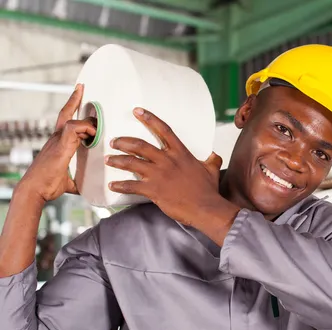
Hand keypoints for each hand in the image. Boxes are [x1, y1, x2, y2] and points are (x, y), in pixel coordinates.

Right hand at [18, 84, 95, 201]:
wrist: (34, 191)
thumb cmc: (46, 187)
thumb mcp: (69, 182)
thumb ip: (80, 180)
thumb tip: (89, 188)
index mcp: (59, 144)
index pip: (66, 121)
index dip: (72, 108)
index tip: (78, 94)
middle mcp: (57, 139)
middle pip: (66, 114)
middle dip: (74, 99)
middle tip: (82, 87)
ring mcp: (57, 141)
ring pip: (72, 120)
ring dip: (88, 122)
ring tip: (97, 129)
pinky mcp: (60, 146)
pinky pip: (73, 128)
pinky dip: (85, 129)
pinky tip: (93, 136)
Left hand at [106, 108, 235, 228]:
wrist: (205, 208)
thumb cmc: (208, 190)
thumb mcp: (212, 171)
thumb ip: (211, 161)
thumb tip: (214, 155)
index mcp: (180, 154)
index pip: (163, 130)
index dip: (149, 119)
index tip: (138, 111)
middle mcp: (167, 161)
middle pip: (140, 145)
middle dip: (124, 142)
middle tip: (115, 141)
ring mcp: (159, 175)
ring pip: (131, 162)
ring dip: (117, 160)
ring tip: (109, 159)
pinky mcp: (153, 190)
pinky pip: (131, 186)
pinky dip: (120, 185)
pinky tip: (113, 185)